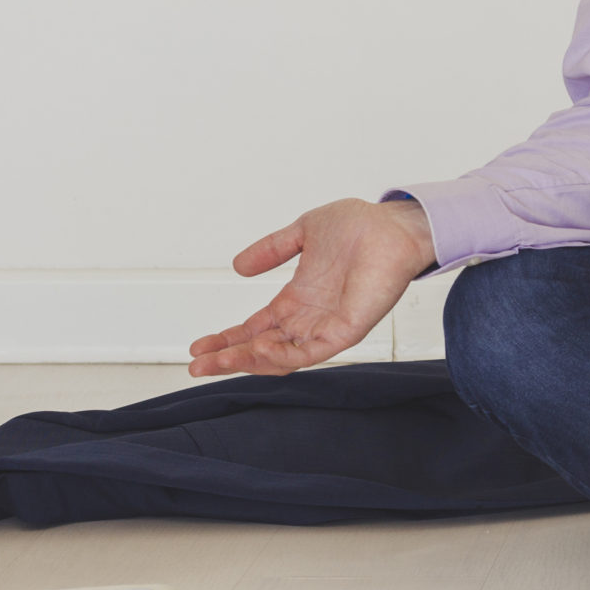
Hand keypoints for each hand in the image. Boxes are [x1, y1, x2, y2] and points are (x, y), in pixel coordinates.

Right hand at [186, 198, 439, 376]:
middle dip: (228, 359)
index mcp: (298, 299)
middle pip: (262, 349)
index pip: (256, 328)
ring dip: (248, 360)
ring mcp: (328, 326)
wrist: (393, 224)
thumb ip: (271, 250)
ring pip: (282, 357)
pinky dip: (283, 355)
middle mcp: (310, 317)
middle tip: (197, 365)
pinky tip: (258, 349)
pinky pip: (311, 352)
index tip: (199, 347)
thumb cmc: (360, 226)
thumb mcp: (302, 233)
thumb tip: (238, 267)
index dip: (227, 339)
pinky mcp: (347, 330)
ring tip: (219, 361)